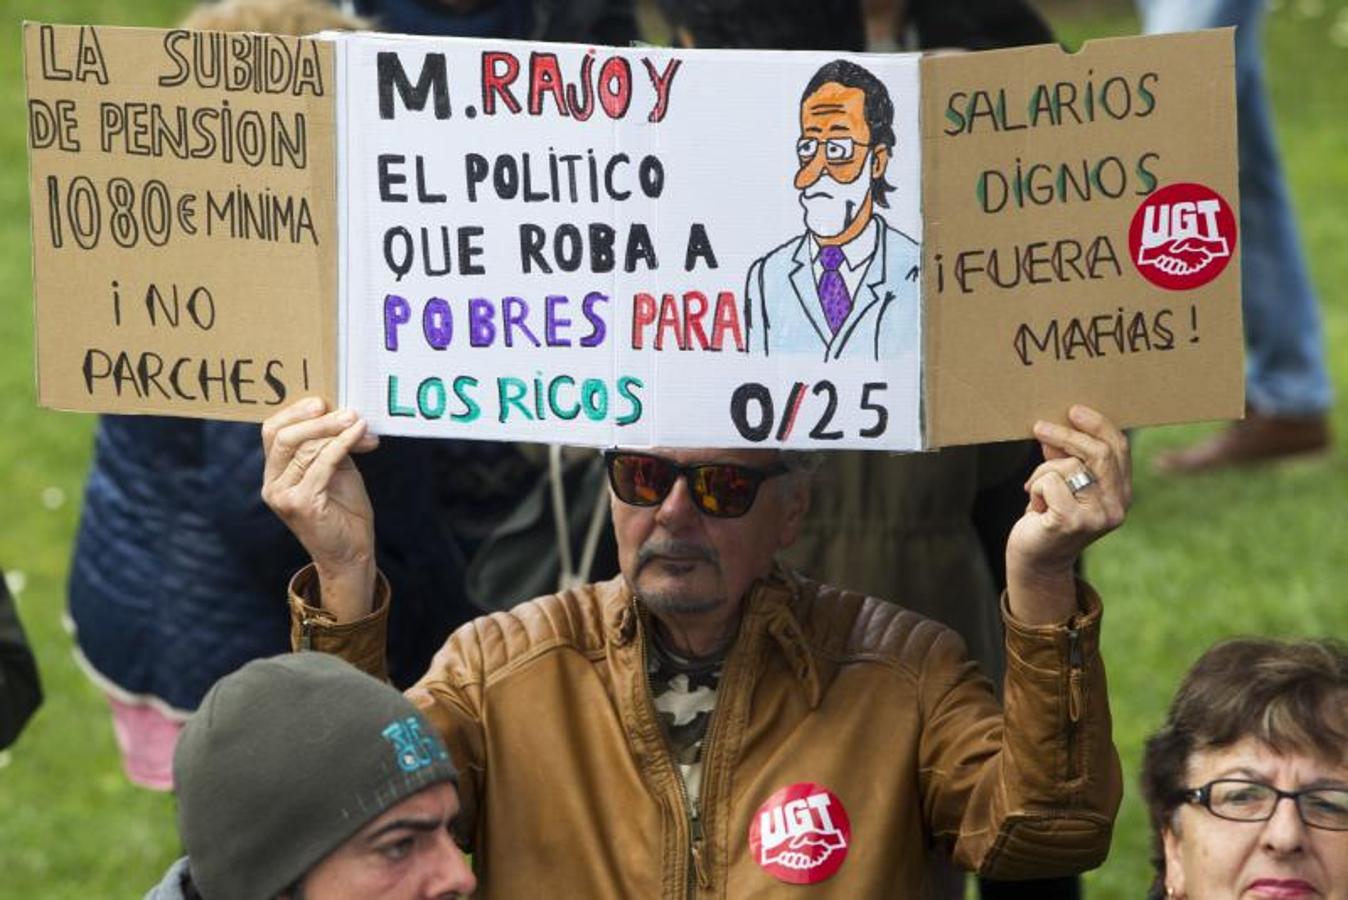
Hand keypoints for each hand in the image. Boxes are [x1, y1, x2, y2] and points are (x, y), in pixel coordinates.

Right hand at [261, 398, 379, 622]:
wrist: (351, 553)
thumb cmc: (344, 511)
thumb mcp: (336, 470)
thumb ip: (331, 445)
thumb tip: (346, 413)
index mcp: (274, 472)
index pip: (272, 431)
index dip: (294, 411)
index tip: (322, 400)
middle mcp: (272, 484)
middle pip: (282, 436)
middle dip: (314, 418)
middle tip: (345, 410)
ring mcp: (282, 495)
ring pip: (303, 447)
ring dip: (334, 430)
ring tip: (358, 421)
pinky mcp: (301, 504)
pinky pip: (321, 463)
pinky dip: (341, 444)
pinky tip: (358, 434)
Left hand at [1006, 405, 1131, 623]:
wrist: (1036, 561)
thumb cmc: (1048, 517)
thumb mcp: (1061, 483)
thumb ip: (1065, 457)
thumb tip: (1059, 426)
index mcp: (1122, 494)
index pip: (1118, 450)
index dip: (1098, 425)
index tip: (1073, 411)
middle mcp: (1117, 507)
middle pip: (1098, 453)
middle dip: (1066, 435)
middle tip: (1039, 427)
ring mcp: (1097, 517)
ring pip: (1069, 466)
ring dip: (1042, 471)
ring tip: (1034, 490)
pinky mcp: (1072, 522)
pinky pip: (1050, 483)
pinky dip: (1035, 487)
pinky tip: (1034, 507)